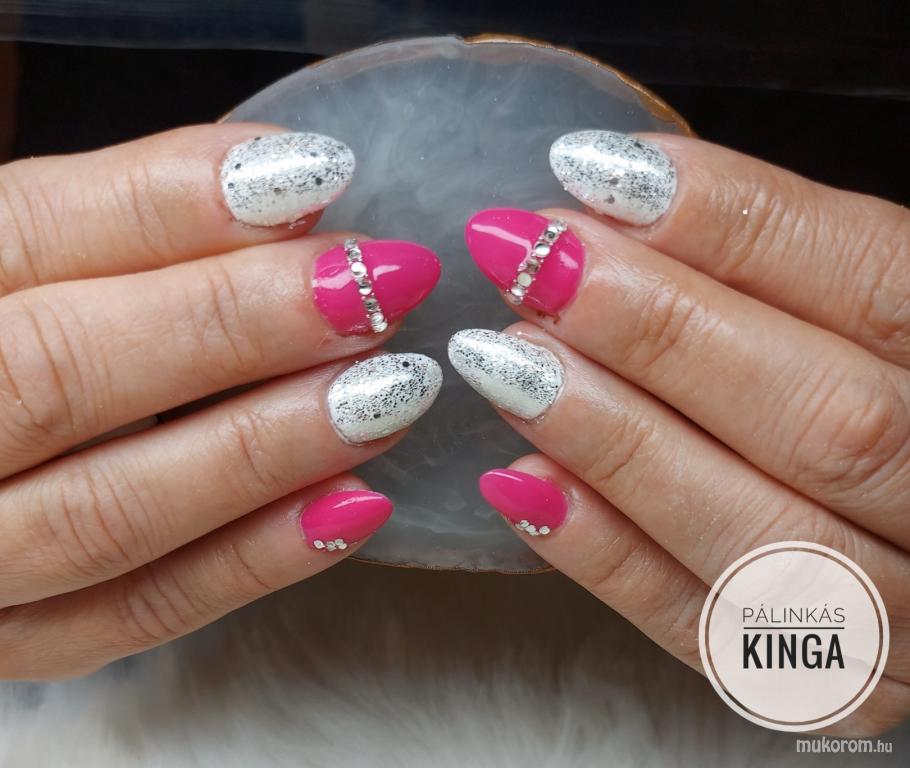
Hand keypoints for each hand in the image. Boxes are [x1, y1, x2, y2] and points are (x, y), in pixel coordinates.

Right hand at [0, 125, 441, 678]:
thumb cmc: (21, 336)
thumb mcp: (37, 262)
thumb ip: (133, 224)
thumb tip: (292, 182)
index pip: (33, 232)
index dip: (177, 201)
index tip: (321, 174)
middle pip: (61, 373)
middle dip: (235, 324)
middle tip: (378, 288)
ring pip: (107, 512)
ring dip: (266, 449)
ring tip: (393, 391)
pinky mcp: (21, 637)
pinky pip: (136, 615)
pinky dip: (252, 563)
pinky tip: (355, 506)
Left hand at [452, 131, 909, 734]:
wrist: (905, 518)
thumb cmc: (874, 387)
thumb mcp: (862, 312)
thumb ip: (778, 264)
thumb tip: (615, 204)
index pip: (877, 282)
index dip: (730, 221)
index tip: (591, 172)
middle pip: (827, 418)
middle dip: (661, 332)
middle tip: (531, 262)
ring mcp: (902, 613)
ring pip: (768, 538)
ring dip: (616, 443)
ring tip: (504, 362)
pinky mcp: (828, 686)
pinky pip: (713, 636)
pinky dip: (607, 560)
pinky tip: (517, 483)